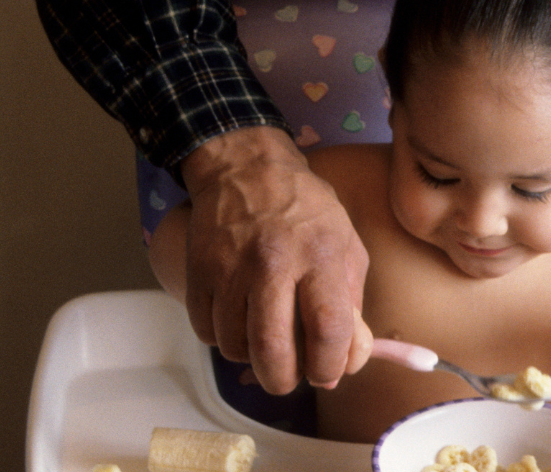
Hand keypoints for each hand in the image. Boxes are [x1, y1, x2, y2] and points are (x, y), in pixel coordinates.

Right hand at [180, 126, 371, 394]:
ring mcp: (230, 267)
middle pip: (273, 350)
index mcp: (320, 254)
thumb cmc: (306, 210)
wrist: (246, 169)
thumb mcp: (347, 245)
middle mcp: (273, 261)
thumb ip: (352, 304)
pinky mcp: (198, 272)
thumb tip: (348, 361)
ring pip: (235, 346)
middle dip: (284, 380)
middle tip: (290, 377)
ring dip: (252, 358)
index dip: (330, 364)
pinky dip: (224, 339)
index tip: (328, 373)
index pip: (328, 328)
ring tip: (265, 338)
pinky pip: (206, 332)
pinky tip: (239, 320)